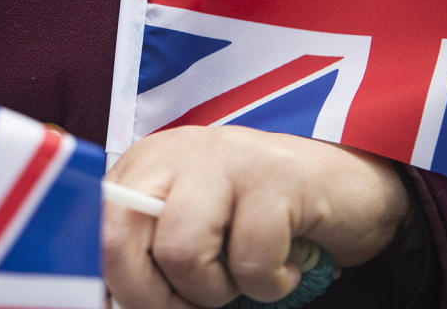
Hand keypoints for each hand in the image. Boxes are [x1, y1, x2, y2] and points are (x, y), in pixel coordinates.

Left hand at [103, 125, 409, 307]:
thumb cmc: (258, 220)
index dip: (114, 284)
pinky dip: (268, 285)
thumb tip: (115, 304)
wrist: (348, 189)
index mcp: (145, 165)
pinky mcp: (275, 176)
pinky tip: (284, 266)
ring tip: (242, 278)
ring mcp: (225, 159)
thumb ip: (151, 254)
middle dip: (150, 296)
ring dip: (213, 291)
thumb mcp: (194, 229)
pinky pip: (250, 259)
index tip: (144, 307)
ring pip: (180, 251)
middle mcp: (175, 153)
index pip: (97, 228)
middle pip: (120, 238)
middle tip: (192, 305)